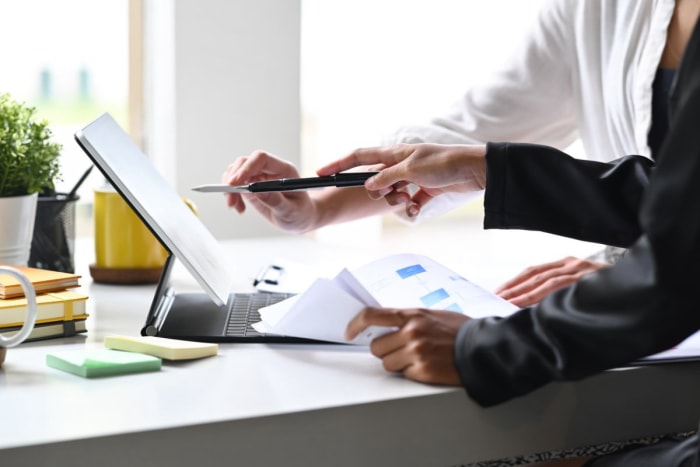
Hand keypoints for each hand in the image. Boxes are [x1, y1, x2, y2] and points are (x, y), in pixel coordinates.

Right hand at [221, 151, 316, 232]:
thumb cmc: (300, 213)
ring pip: (236, 172)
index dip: (246, 168)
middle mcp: (269, 169)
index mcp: (284, 170)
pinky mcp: (251, 185)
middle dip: (233, 180)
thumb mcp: (291, 211)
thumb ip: (276, 201)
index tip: (235, 183)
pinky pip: (235, 184)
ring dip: (230, 189)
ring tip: (235, 207)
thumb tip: (257, 190)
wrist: (299, 218)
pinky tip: (239, 208)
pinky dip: (232, 195)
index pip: (262, 159)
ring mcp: (259, 176)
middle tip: (230, 200)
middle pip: (244, 162)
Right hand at [317, 143, 486, 217]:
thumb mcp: (411, 169)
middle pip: (375, 181)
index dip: (338, 164)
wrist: (475, 171)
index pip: (359, 156)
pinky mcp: (424, 191)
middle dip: (379, 192)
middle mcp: (400, 165)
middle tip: (393, 193)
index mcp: (394, 153)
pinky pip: (408, 205)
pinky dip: (411, 209)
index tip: (320, 174)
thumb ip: (387, 176)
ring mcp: (411, 178)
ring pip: (391, 195)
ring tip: (411, 199)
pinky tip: (419, 208)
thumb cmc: (444, 163)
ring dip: (396, 202)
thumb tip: (368, 185)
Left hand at [345, 306, 469, 385]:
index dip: (355, 325)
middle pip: (376, 347)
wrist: (483, 348)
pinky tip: (428, 366)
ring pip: (387, 364)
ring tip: (419, 358)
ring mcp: (416, 352)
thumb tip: (384, 325)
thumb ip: (408, 319)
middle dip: (385, 351)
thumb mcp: (433, 315)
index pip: (372, 316)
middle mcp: (411, 332)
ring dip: (398, 364)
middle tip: (402, 350)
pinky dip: (413, 373)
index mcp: (412, 315)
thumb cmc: (460, 331)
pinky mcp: (423, 371)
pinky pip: (403, 375)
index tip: (349, 333)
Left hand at [495, 256, 609, 306]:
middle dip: (513, 290)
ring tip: (508, 303)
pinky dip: (546, 296)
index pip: (532, 273)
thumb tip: (532, 309)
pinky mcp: (591, 279)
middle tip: (495, 300)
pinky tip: (532, 304)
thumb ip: (560, 293)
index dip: (514, 283)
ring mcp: (581, 271)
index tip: (497, 294)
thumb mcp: (581, 286)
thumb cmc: (608, 291)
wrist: (644, 282)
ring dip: (524, 294)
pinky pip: (563, 287)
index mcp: (566, 265)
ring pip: (545, 282)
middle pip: (534, 277)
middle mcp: (571, 265)